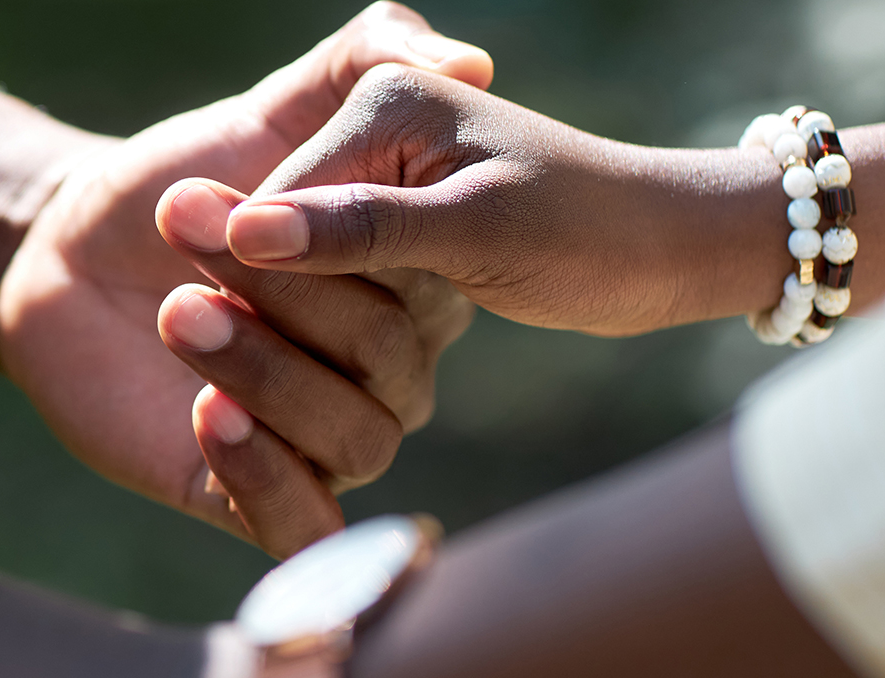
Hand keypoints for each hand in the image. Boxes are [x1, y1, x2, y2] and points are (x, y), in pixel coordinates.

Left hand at [0, 2, 492, 557]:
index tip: (253, 195)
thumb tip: (474, 62)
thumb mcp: (273, 107)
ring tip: (182, 312)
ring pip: (354, 442)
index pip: (427, 295)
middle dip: (288, 297)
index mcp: (403, 291)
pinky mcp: (254, 498)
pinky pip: (303, 528)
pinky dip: (267, 477)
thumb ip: (365, 60)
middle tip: (188, 232)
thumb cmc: (180, 178)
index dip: (350, 250)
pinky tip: (208, 415)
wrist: (67, 250)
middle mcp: (378, 376)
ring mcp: (319, 440)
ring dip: (270, 375)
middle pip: (385, 365)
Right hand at [197, 63, 884, 336]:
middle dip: (262, 294)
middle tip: (230, 352)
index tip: (215, 340)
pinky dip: (317, 319)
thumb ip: (361, 229)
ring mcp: (378, 176)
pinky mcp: (389, 220)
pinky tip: (307, 367)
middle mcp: (374, 129)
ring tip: (276, 370)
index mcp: (387, 100)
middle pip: (278, 225)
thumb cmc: (592, 230)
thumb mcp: (477, 232)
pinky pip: (326, 270)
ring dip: (288, 318)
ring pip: (297, 257)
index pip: (273, 198)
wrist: (669, 245)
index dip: (248, 272)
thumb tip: (251, 231)